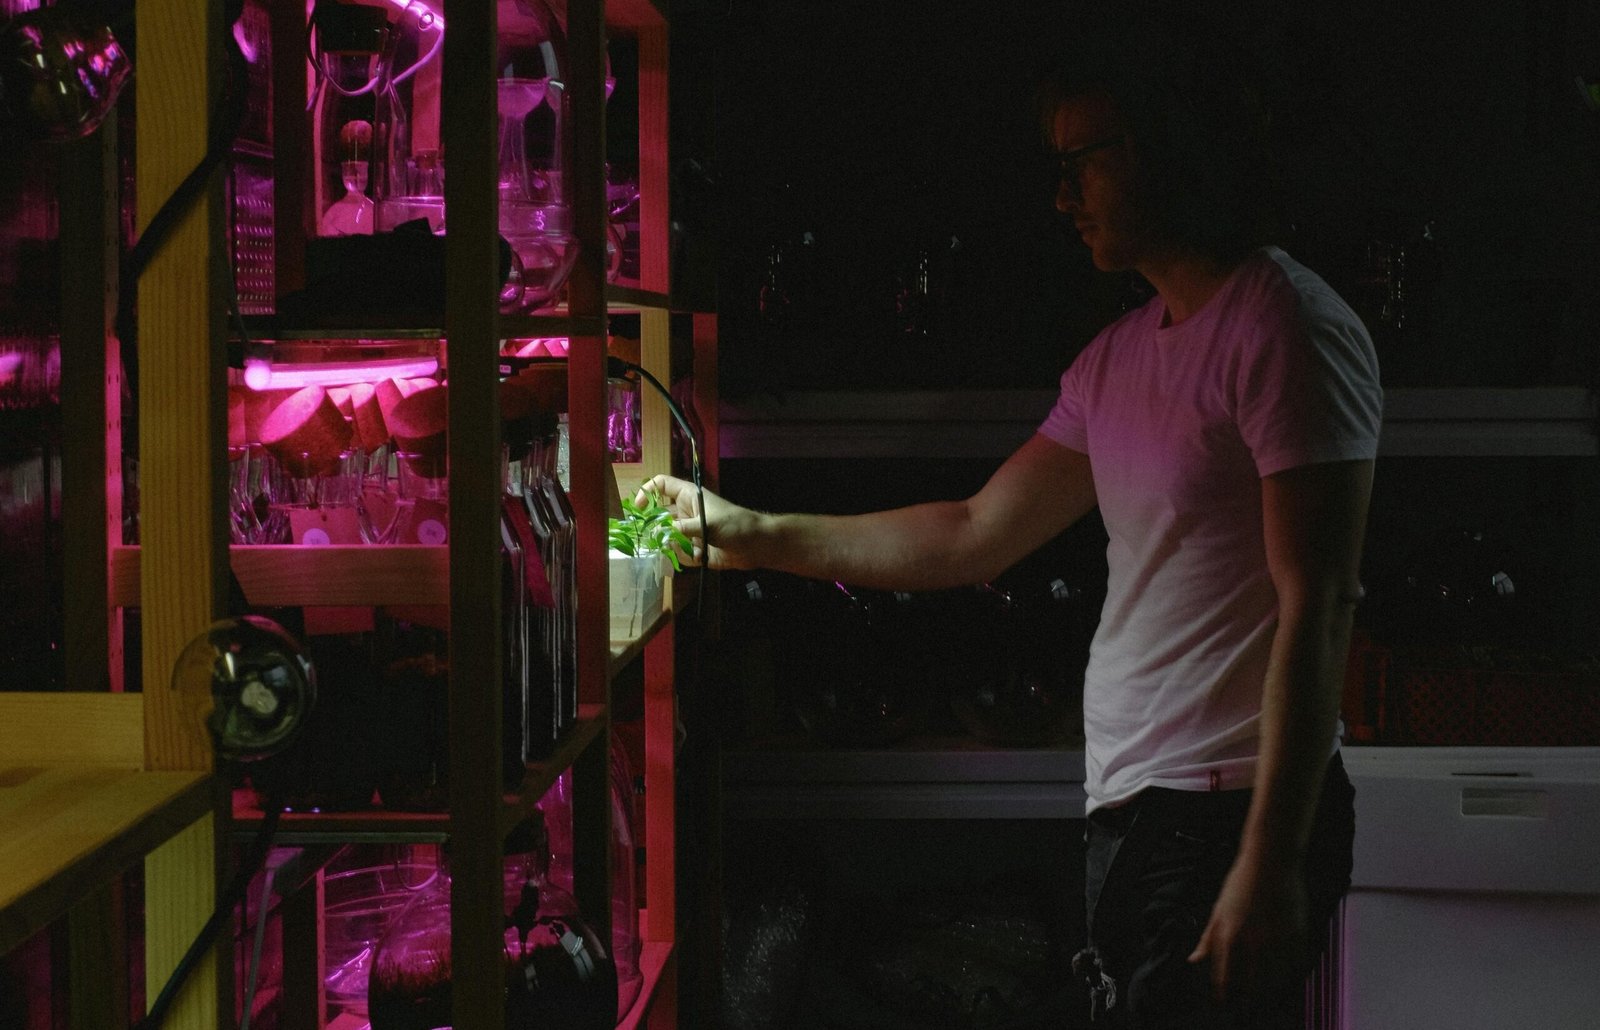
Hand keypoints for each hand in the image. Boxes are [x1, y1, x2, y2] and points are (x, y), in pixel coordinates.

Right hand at [636, 473, 751, 570]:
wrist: (757, 545)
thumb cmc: (735, 525)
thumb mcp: (708, 523)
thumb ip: (683, 528)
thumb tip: (661, 533)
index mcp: (689, 496)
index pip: (662, 485)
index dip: (647, 491)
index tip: (638, 508)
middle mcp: (686, 512)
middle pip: (659, 515)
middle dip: (654, 527)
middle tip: (649, 538)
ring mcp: (689, 531)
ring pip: (667, 537)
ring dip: (670, 545)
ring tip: (682, 548)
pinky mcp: (695, 549)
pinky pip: (679, 553)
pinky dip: (683, 557)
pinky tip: (698, 557)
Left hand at [1187, 854, 1306, 1012]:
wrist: (1271, 861)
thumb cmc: (1241, 883)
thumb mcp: (1218, 910)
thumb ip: (1208, 938)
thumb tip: (1195, 959)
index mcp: (1230, 935)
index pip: (1225, 976)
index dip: (1223, 994)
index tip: (1224, 1004)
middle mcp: (1253, 942)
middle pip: (1252, 985)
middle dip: (1248, 1002)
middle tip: (1247, 1012)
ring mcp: (1277, 940)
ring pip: (1276, 980)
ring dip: (1270, 993)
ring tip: (1266, 1001)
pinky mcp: (1298, 935)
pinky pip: (1296, 965)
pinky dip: (1291, 975)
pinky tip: (1287, 980)